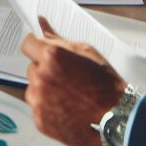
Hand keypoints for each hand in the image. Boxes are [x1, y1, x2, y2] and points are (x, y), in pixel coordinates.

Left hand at [22, 18, 125, 145]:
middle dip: (44, 69)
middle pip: (32, 67)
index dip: (36, 46)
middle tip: (65, 77)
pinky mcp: (40, 120)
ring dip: (44, 89)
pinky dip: (47, 108)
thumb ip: (59, 39)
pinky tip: (66, 109)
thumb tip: (42, 25)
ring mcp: (39, 101)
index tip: (42, 51)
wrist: (118, 120)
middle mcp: (41, 77)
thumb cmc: (107, 86)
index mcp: (51, 56)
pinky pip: (37, 108)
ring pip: (33, 88)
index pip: (27, 44)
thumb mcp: (87, 53)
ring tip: (68, 95)